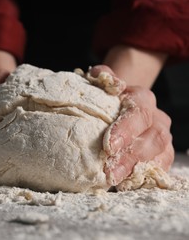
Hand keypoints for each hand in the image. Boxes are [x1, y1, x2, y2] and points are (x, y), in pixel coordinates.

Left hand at [89, 65, 174, 185]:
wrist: (120, 105)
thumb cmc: (107, 97)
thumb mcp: (102, 84)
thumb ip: (101, 77)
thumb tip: (96, 74)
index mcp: (142, 99)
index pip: (138, 113)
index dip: (126, 130)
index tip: (108, 146)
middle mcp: (156, 117)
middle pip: (151, 137)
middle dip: (130, 156)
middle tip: (109, 172)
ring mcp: (162, 136)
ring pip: (158, 154)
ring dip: (136, 169)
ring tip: (114, 181)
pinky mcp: (163, 153)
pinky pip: (160, 167)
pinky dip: (144, 176)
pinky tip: (127, 185)